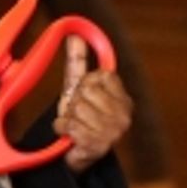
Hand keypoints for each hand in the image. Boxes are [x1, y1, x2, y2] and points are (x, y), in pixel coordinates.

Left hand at [55, 36, 133, 171]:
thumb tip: (75, 34)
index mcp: (123, 98)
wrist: (76, 154)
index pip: (99, 76)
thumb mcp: (78, 87)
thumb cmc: (80, 118)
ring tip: (73, 125)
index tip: (84, 96)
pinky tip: (69, 135)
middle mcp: (124, 115)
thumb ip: (78, 61)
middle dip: (74, 101)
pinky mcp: (97, 146)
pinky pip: (70, 125)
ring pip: (77, 108)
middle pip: (86, 90)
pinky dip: (62, 129)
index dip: (85, 84)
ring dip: (67, 117)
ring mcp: (112, 132)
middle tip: (76, 114)